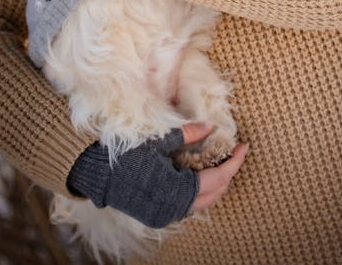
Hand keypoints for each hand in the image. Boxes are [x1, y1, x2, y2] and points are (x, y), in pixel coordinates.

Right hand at [67, 123, 247, 228]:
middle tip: (233, 153)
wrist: (97, 179)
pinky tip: (198, 172)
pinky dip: (199, 189)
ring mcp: (167, 214)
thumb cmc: (126, 158)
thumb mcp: (158, 141)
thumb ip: (187, 134)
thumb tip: (210, 127)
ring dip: (214, 183)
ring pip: (203, 202)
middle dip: (228, 173)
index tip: (244, 146)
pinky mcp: (159, 214)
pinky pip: (188, 204)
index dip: (234, 162)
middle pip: (215, 194)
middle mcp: (176, 208)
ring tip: (218, 160)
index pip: (218, 178)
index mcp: (178, 191)